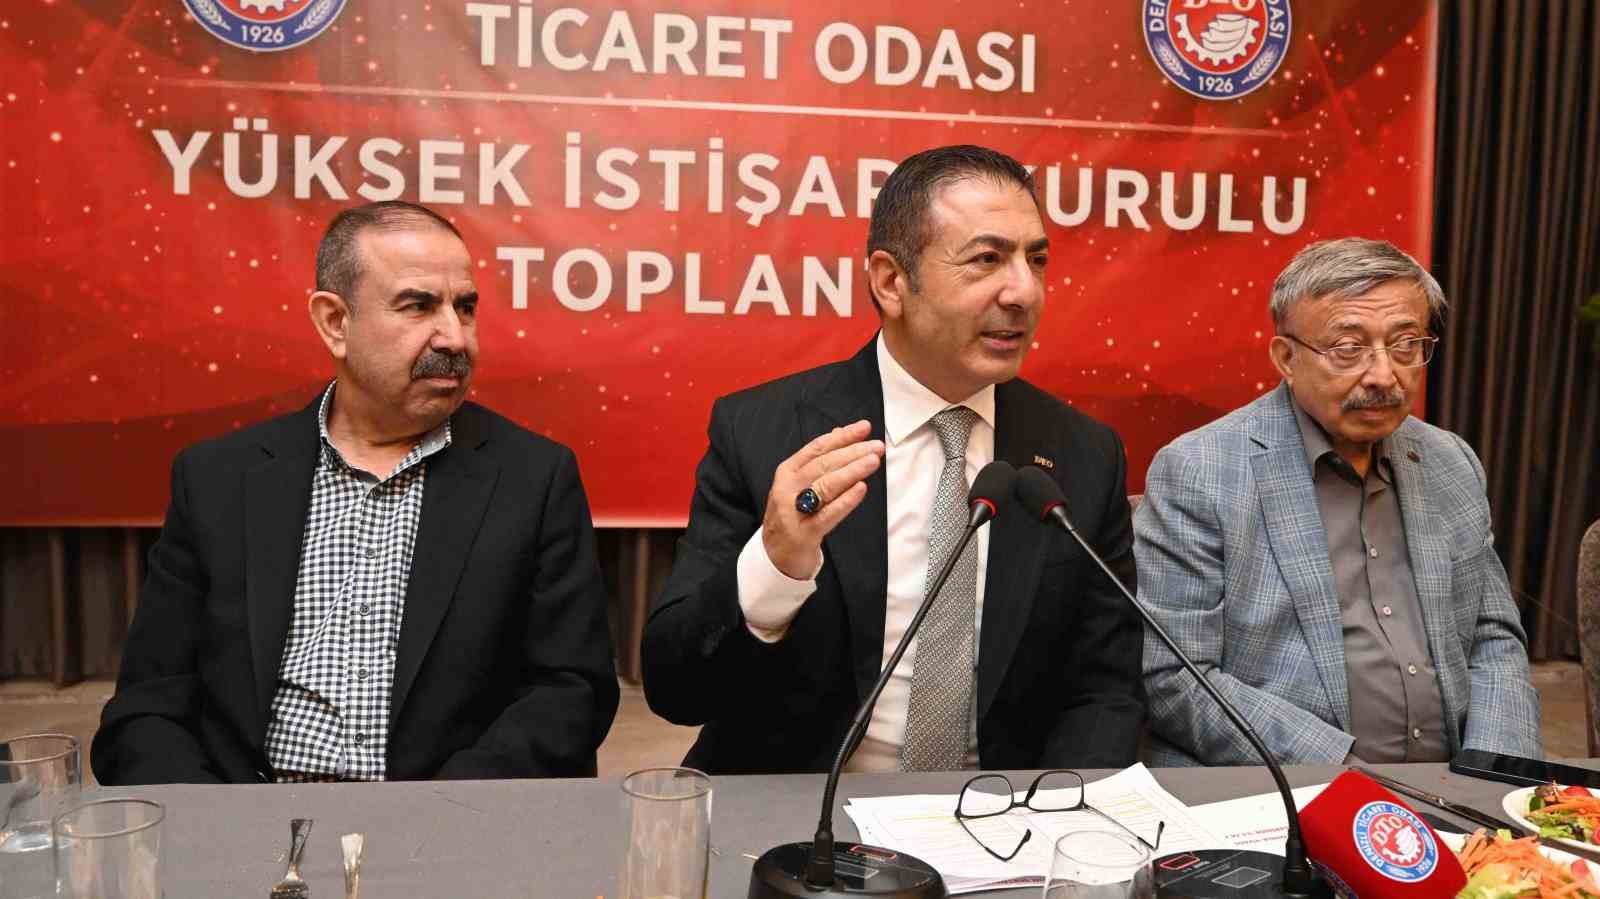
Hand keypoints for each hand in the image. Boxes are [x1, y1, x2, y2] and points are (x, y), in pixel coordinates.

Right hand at [762, 420, 884, 578]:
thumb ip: (818, 460)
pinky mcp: (804, 532)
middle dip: (853, 452)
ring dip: (852, 471)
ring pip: (826, 485)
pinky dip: (845, 500)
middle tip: (877, 446)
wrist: (775, 555)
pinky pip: (828, 514)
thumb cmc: (792, 515)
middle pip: (823, 464)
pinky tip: (861, 489)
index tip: (865, 427)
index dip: (842, 436)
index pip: (817, 448)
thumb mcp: (799, 484)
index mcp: (788, 472)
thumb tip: (839, 432)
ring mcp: (794, 510)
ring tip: (873, 462)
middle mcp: (788, 488)